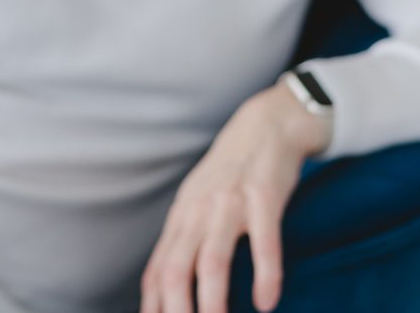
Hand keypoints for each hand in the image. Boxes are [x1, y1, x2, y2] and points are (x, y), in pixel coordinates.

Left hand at [139, 81, 331, 312]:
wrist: (266, 126)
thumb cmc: (230, 172)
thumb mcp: (198, 201)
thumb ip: (183, 239)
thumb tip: (164, 285)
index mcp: (182, 216)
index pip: (158, 269)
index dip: (153, 305)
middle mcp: (199, 210)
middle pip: (177, 268)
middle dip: (176, 310)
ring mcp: (230, 203)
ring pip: (213, 259)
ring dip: (213, 300)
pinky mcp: (264, 197)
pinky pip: (264, 242)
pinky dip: (265, 275)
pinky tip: (266, 301)